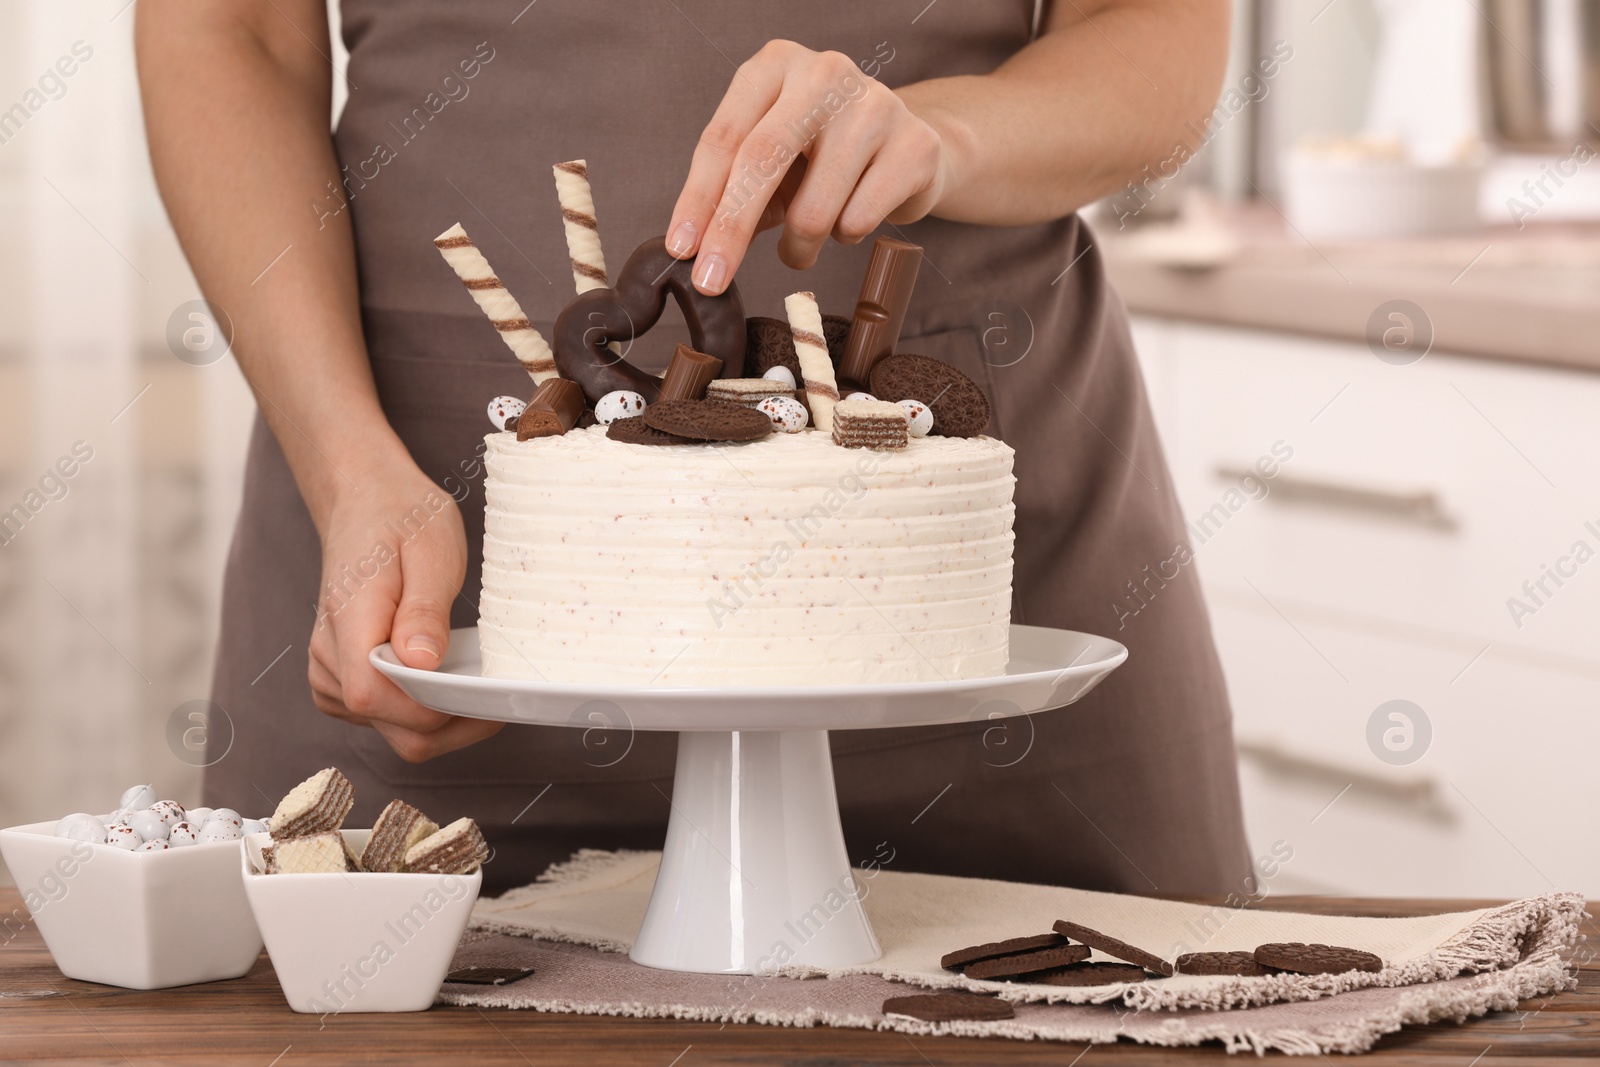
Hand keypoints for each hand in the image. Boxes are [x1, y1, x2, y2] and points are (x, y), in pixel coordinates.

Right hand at [307, 466, 502, 760]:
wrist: (366, 503)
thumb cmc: (402, 519)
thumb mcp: (430, 550)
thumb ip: (424, 610)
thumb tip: (422, 665)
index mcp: (347, 622)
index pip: (374, 695)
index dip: (432, 708)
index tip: (483, 693)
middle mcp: (329, 659)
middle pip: (394, 728)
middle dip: (453, 725)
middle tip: (498, 696)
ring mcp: (332, 675)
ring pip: (395, 733)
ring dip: (444, 721)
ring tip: (477, 683)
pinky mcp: (345, 683)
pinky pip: (389, 720)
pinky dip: (427, 712)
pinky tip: (451, 681)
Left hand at [666, 39, 949, 293]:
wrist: (908, 146)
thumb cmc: (823, 154)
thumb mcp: (772, 157)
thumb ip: (732, 188)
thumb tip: (692, 249)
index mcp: (775, 65)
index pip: (724, 138)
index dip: (698, 199)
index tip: (681, 250)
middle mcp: (824, 74)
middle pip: (762, 160)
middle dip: (730, 230)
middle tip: (711, 281)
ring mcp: (875, 105)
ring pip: (813, 209)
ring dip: (797, 247)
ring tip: (801, 245)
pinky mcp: (915, 146)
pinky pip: (858, 221)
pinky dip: (845, 237)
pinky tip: (852, 219)